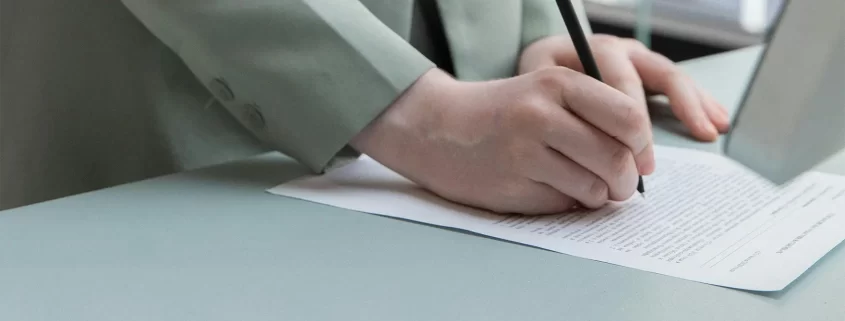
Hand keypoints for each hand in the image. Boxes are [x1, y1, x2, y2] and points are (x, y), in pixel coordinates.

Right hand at [351, 68, 652, 214]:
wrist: (437, 127)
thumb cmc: (503, 112)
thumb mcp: (546, 91)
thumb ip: (594, 115)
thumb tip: (643, 161)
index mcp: (556, 83)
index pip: (629, 118)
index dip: (643, 145)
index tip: (638, 156)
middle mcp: (540, 115)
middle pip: (616, 159)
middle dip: (626, 181)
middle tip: (620, 185)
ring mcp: (523, 153)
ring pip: (593, 188)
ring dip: (597, 195)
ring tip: (581, 186)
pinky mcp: (511, 186)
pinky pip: (563, 204)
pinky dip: (566, 202)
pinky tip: (547, 187)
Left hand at [518, 34, 729, 140]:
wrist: (540, 67)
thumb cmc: (538, 83)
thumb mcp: (537, 88)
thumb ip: (554, 109)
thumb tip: (577, 147)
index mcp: (595, 51)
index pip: (621, 84)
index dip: (631, 123)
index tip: (635, 157)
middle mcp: (622, 51)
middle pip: (656, 76)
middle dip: (666, 117)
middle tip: (662, 158)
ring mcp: (639, 60)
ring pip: (673, 78)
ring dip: (695, 105)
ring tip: (710, 131)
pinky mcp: (650, 73)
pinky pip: (680, 86)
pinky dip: (700, 104)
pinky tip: (715, 123)